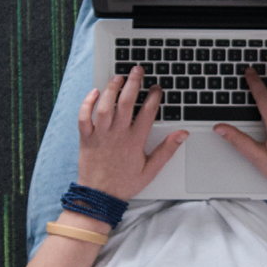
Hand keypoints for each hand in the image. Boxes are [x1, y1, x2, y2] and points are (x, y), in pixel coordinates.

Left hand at [76, 65, 187, 201]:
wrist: (99, 196)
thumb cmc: (124, 183)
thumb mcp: (151, 169)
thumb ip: (167, 150)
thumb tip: (182, 134)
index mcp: (135, 141)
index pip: (148, 112)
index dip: (154, 96)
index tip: (156, 87)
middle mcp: (118, 135)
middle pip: (126, 102)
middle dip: (133, 83)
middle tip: (137, 70)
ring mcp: (100, 135)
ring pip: (105, 106)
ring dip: (111, 89)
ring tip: (118, 77)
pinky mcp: (86, 138)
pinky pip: (84, 117)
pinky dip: (87, 103)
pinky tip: (93, 92)